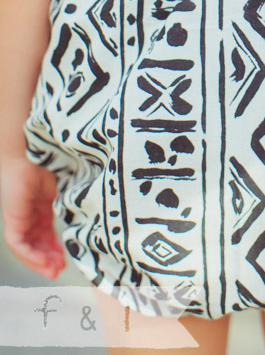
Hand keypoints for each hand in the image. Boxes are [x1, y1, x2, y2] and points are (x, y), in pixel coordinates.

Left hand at [0, 157, 65, 277]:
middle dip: (48, 259)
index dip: (56, 248)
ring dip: (39, 261)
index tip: (67, 259)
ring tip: (53, 270)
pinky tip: (43, 262)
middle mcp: (30, 214)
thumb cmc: (52, 164)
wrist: (35, 152)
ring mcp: (20, 217)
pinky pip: (19, 244)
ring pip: (27, 247)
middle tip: (60, 269)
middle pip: (37, 244)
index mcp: (42, 206)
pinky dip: (30, 255)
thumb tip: (93, 217)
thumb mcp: (67, 189)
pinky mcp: (13, 219)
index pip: (46, 234)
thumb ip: (73, 204)